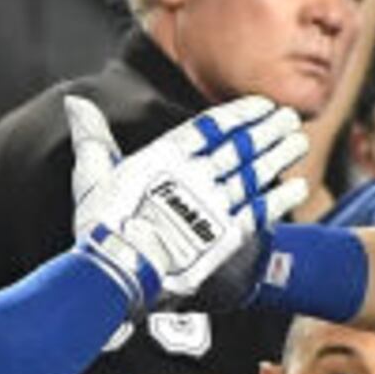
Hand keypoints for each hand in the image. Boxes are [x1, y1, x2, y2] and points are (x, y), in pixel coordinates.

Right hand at [64, 94, 310, 309]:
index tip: (262, 106)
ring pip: (256, 172)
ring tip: (298, 140)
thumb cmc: (101, 225)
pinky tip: (298, 186)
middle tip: (289, 119)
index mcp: (167, 156)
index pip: (213, 126)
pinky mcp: (226, 234)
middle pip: (241, 145)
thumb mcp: (91, 173)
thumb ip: (92, 137)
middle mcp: (197, 174)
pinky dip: (281, 197)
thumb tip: (75, 104)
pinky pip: (261, 210)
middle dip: (268, 130)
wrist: (122, 269)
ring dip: (279, 155)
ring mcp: (215, 203)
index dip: (241, 114)